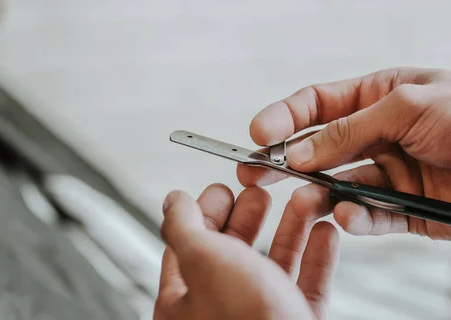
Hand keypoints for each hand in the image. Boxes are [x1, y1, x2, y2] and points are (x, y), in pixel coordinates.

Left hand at [154, 184, 338, 319]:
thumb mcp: (203, 261)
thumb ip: (183, 227)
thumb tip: (172, 201)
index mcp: (186, 301)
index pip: (189, 246)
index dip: (204, 212)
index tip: (222, 189)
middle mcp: (222, 312)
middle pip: (232, 254)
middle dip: (246, 217)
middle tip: (259, 193)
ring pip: (274, 266)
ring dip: (289, 229)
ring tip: (300, 202)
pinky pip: (308, 287)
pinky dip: (318, 257)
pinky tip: (325, 233)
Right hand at [239, 67, 450, 239]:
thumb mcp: (408, 107)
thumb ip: (346, 129)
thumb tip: (294, 151)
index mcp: (379, 96)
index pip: (317, 104)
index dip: (283, 116)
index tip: (257, 133)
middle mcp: (378, 134)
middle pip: (316, 147)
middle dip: (282, 161)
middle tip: (252, 174)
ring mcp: (390, 172)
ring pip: (337, 185)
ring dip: (317, 194)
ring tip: (304, 201)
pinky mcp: (405, 208)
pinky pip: (370, 215)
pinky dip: (356, 218)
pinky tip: (348, 215)